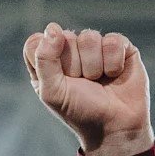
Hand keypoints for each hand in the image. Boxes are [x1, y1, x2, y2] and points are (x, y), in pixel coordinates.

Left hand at [22, 22, 153, 155]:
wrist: (114, 127)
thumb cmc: (80, 112)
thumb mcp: (52, 92)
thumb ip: (44, 60)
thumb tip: (53, 28)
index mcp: (47, 64)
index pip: (35, 42)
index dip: (45, 57)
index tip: (57, 78)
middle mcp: (69, 52)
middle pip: (64, 37)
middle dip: (73, 66)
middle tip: (82, 84)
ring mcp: (95, 47)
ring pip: (89, 37)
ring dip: (94, 66)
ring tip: (98, 81)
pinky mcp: (119, 46)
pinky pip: (112, 41)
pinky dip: (113, 62)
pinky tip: (114, 75)